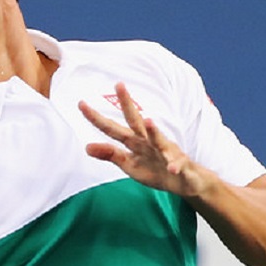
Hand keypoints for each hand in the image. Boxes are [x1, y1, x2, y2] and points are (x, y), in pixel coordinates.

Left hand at [79, 83, 211, 198]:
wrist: (185, 181)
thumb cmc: (155, 169)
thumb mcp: (129, 165)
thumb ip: (111, 155)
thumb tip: (86, 146)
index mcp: (134, 142)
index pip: (112, 128)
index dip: (96, 118)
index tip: (80, 104)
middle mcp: (149, 142)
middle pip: (135, 122)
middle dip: (127, 104)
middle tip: (119, 84)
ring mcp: (165, 152)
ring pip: (159, 140)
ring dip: (154, 131)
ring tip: (149, 121)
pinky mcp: (179, 165)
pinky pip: (176, 165)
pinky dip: (174, 166)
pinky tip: (171, 168)